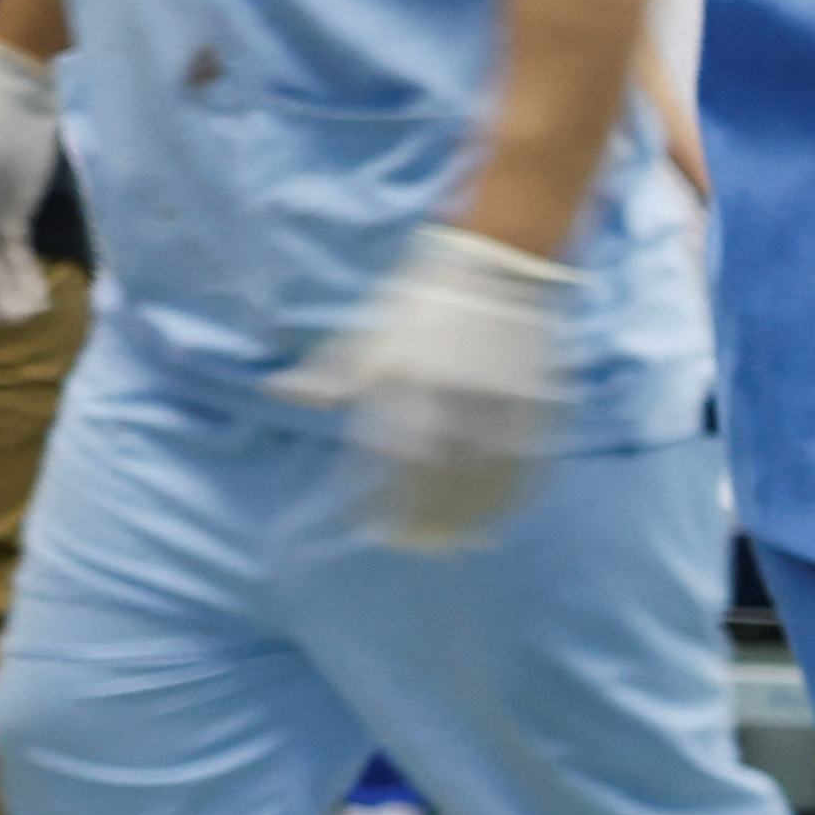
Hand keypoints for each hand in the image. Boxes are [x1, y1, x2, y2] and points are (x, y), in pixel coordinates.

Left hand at [272, 223, 576, 549]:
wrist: (499, 269)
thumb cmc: (423, 304)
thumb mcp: (370, 337)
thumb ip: (329, 376)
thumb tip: (277, 394)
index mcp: (411, 382)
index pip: (395, 460)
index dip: (383, 500)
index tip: (370, 527)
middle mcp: (458, 400)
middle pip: (441, 479)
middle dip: (427, 519)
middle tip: (414, 545)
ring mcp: (503, 408)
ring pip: (485, 480)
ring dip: (469, 517)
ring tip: (454, 542)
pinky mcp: (538, 410)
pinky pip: (525, 467)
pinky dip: (509, 498)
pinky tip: (496, 517)